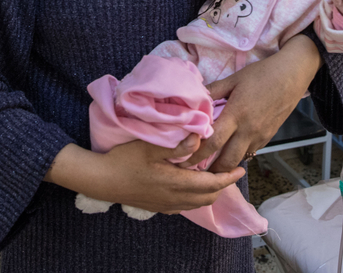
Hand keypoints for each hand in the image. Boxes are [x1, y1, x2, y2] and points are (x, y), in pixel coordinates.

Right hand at [45, 135, 244, 213]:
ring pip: (197, 203)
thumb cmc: (123, 160)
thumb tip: (200, 136)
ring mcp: (166, 205)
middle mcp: (174, 198)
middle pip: (208, 196)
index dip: (228, 178)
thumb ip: (175, 143)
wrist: (101, 180)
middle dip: (222, 185)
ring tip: (214, 175)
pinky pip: (185, 206)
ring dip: (209, 191)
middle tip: (229, 169)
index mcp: (175, 183)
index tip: (240, 169)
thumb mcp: (148, 147)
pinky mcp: (158, 207)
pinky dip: (196, 197)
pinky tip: (192, 184)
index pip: (211, 184)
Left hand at [187, 35, 321, 171]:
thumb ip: (213, 91)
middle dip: (211, 170)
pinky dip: (239, 154)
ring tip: (211, 163)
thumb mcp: (234, 79)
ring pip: (240, 159)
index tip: (184, 160)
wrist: (291, 76)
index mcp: (236, 114)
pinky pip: (250, 152)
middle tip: (196, 171)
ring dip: (226, 164)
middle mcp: (248, 130)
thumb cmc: (261, 74)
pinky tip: (231, 149)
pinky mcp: (268, 138)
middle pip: (227, 161)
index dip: (197, 154)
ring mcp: (260, 136)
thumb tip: (194, 99)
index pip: (213, 142)